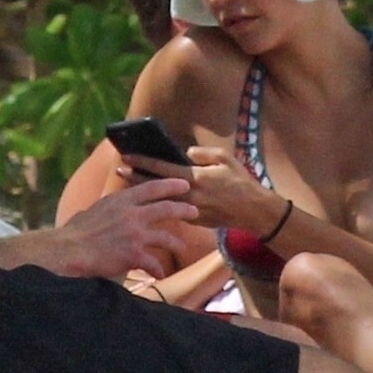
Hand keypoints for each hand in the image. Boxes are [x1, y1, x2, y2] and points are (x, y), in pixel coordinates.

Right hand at [50, 177, 197, 277]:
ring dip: (177, 243)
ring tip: (182, 247)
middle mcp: (132, 214)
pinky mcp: (133, 254)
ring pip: (166, 237)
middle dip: (183, 210)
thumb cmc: (76, 231)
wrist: (70, 250)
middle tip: (194, 212)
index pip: (152, 188)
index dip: (170, 185)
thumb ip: (110, 207)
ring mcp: (135, 234)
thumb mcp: (95, 210)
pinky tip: (159, 275)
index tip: (184, 185)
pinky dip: (158, 270)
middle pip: (166, 209)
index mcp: (121, 200)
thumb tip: (110, 207)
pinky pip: (154, 263)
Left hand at [123, 144, 283, 234]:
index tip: (126, 156)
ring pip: (160, 200)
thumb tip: (186, 152)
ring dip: (144, 192)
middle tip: (119, 169)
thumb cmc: (241, 181)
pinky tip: (150, 199)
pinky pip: (172, 210)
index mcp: (195, 177)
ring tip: (129, 184)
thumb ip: (203, 153)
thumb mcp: (225, 158)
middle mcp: (189, 195)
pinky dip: (160, 203)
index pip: (161, 169)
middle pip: (154, 187)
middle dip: (135, 177)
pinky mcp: (194, 220)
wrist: (254, 211)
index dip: (142, 162)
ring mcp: (190, 210)